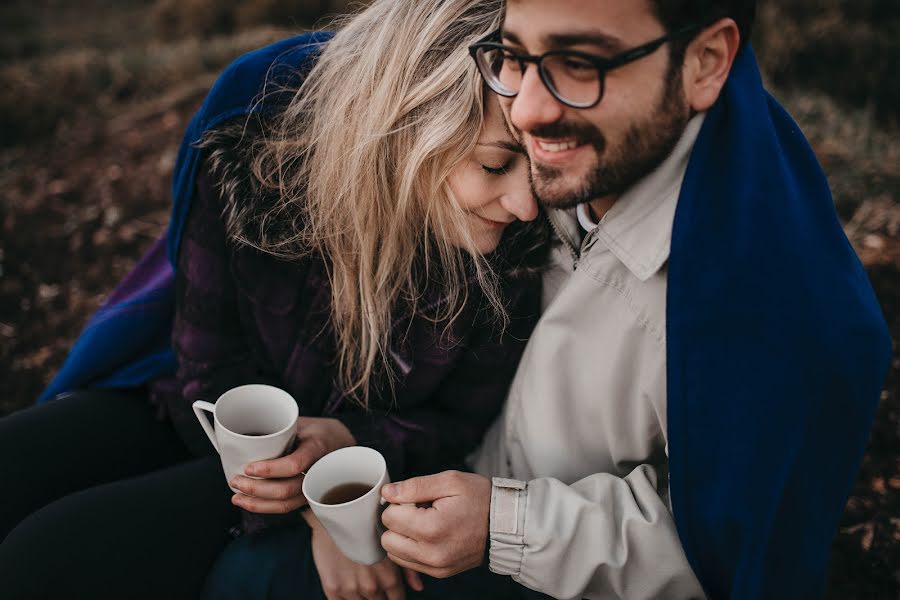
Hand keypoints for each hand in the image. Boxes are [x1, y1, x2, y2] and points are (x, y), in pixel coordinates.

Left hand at [230, 416, 355, 513]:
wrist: (342, 444)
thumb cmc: (318, 431)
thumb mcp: (303, 423)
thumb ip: (280, 430)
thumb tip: (243, 434)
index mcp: (317, 447)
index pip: (294, 464)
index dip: (269, 469)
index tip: (248, 468)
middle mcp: (318, 472)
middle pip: (287, 489)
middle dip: (257, 489)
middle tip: (235, 480)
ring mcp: (314, 487)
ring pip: (286, 504)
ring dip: (258, 503)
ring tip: (237, 496)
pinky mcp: (307, 496)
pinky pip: (287, 506)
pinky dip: (266, 507)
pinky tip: (250, 502)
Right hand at [305, 511, 423, 599]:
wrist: (338, 511)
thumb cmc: (367, 522)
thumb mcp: (393, 541)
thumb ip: (408, 568)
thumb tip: (418, 587)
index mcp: (389, 578)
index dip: (394, 596)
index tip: (390, 591)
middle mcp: (371, 587)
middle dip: (378, 595)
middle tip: (373, 579)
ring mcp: (350, 589)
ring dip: (361, 595)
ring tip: (359, 577)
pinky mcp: (332, 587)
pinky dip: (344, 597)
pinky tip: (345, 583)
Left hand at [380, 471, 491, 578]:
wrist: (505, 525)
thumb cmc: (480, 499)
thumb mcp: (450, 481)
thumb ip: (414, 486)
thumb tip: (387, 492)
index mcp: (432, 528)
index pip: (389, 517)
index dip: (399, 503)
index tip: (416, 499)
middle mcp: (431, 553)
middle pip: (387, 539)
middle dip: (397, 522)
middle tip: (418, 511)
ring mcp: (435, 566)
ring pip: (394, 553)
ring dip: (402, 537)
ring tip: (424, 523)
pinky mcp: (439, 573)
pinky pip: (408, 563)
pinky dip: (411, 549)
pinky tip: (427, 535)